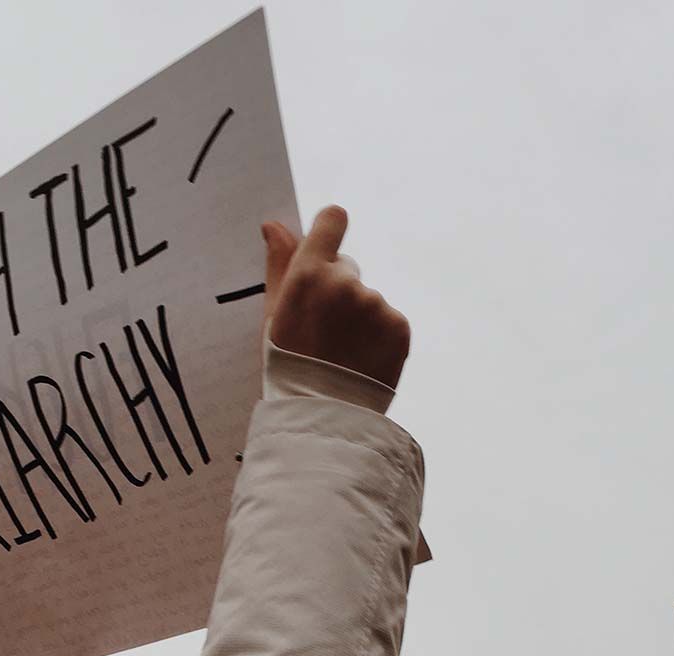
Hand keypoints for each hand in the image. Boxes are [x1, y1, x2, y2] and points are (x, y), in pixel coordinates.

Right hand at [263, 205, 410, 388]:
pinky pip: (388, 320)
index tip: (326, 242)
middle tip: (323, 331)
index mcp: (308, 274)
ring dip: (359, 318)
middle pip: (347, 269)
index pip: (332, 221)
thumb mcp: (273, 315)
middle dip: (337, 290)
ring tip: (342, 352)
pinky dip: (378, 336)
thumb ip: (278, 264)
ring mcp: (375, 305)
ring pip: (367, 299)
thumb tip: (275, 225)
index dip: (329, 229)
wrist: (322, 415)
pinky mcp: (399, 327)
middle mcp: (344, 283)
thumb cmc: (288, 364)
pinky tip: (362, 359)